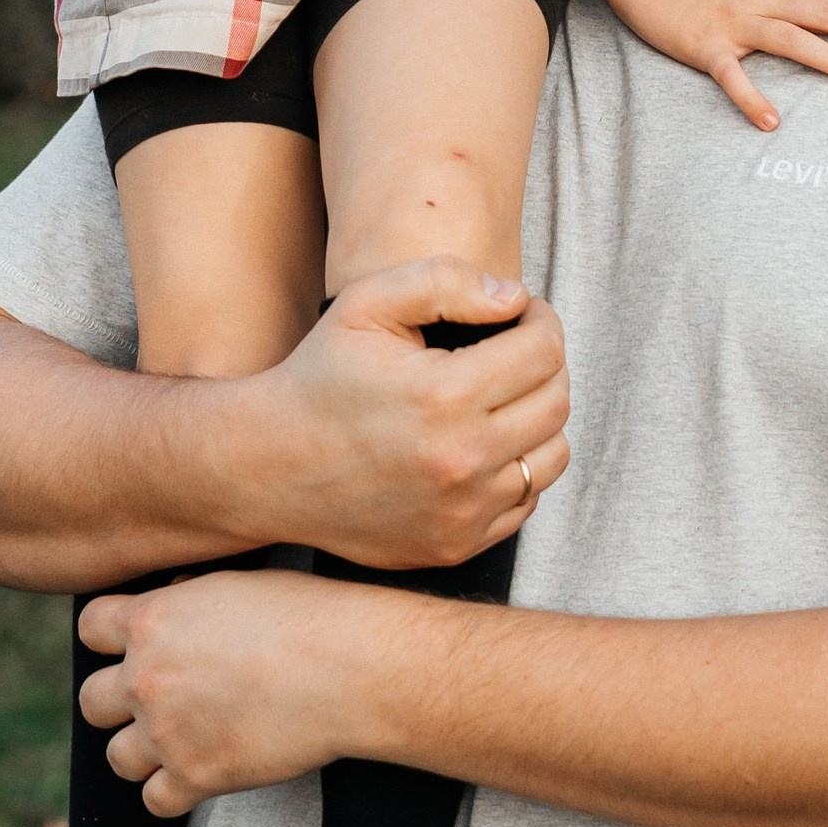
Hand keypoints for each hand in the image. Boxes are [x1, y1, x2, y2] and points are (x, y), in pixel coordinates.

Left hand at [79, 567, 393, 816]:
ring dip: (143, 750)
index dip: (111, 637)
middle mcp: (147, 678)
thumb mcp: (235, 583)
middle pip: (92, 702)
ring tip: (179, 739)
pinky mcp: (196, 778)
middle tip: (156, 699)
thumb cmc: (305, 615)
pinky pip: (155, 800)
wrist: (348, 668)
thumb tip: (175, 602)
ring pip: (117, 758)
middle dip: (119, 701)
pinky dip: (174, 791)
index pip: (90, 628)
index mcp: (152, 621)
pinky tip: (201, 769)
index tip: (134, 645)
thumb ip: (188, 600)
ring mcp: (167, 733)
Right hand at [252, 257, 568, 571]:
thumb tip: (516, 298)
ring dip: (538, 418)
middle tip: (514, 349)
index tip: (521, 313)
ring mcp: (463, 511)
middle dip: (545, 364)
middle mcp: (462, 460)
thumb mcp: (366, 304)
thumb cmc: (320, 377)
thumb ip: (445, 282)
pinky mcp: (458, 544)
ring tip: (501, 397)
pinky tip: (480, 443)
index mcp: (444, 395)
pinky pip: (526, 500)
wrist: (271, 468)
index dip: (540, 319)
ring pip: (552, 454)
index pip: (544, 350)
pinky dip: (517, 468)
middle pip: (556, 401)